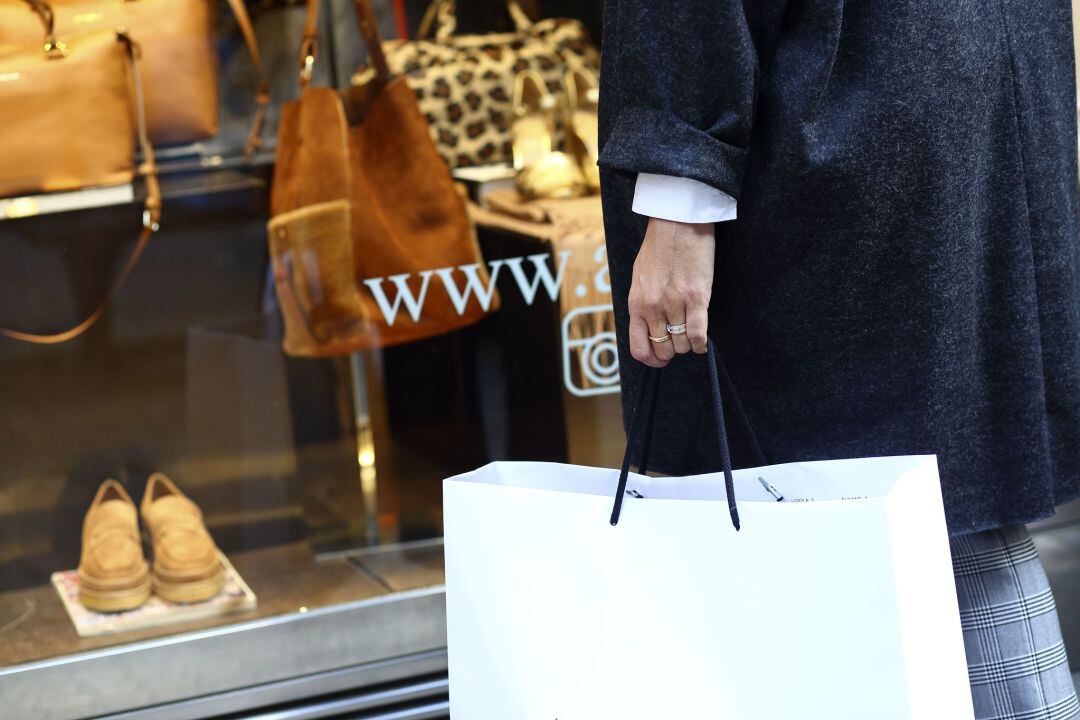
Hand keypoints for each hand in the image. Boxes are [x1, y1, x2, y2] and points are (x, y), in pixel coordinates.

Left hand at [628, 217, 713, 366]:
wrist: (676, 222)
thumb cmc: (659, 248)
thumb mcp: (639, 278)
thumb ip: (642, 304)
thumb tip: (648, 328)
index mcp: (636, 303)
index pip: (639, 347)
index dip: (651, 359)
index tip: (660, 358)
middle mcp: (653, 307)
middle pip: (663, 349)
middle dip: (671, 351)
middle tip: (678, 342)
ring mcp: (675, 303)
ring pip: (681, 345)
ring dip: (687, 345)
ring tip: (690, 333)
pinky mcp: (697, 298)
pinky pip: (697, 334)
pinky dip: (701, 343)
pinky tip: (702, 341)